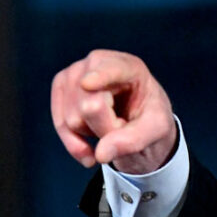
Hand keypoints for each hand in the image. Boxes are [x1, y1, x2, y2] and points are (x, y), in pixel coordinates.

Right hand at [51, 50, 177, 173]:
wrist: (137, 118)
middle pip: (89, 106)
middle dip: (106, 128)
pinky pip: (60, 124)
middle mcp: (99, 63)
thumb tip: (102, 153)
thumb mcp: (156, 130)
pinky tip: (90, 151)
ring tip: (112, 127)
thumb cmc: (150, 117)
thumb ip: (134, 140)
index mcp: (131, 67)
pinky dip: (75, 144)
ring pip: (72, 119)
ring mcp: (75, 73)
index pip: (112, 71)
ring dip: (93, 134)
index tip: (89, 83)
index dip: (100, 76)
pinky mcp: (61, 87)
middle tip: (124, 126)